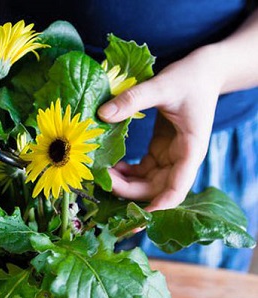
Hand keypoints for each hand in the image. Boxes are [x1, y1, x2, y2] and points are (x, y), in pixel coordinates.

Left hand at [98, 46, 222, 210]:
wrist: (205, 69)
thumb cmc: (191, 78)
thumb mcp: (162, 86)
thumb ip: (133, 100)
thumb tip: (102, 114)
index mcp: (190, 150)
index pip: (176, 189)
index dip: (157, 207)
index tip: (136, 218)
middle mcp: (182, 159)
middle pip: (156, 189)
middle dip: (129, 192)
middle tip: (102, 182)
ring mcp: (171, 156)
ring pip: (147, 182)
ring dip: (124, 183)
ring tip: (101, 173)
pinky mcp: (161, 149)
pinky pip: (142, 170)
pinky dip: (126, 172)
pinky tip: (109, 165)